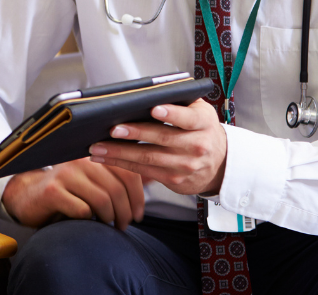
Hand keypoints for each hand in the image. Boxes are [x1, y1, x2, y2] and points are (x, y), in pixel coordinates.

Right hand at [2, 158, 144, 229]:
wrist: (28, 197)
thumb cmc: (67, 192)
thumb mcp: (93, 181)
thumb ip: (117, 178)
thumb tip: (154, 178)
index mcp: (95, 155)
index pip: (127, 172)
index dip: (138, 197)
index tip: (139, 214)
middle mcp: (81, 161)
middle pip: (116, 189)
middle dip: (125, 212)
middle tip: (125, 226)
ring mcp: (65, 174)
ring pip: (102, 200)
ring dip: (110, 218)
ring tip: (111, 226)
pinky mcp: (53, 191)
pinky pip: (82, 210)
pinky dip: (90, 221)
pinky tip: (89, 224)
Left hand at [89, 100, 227, 195]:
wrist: (219, 164)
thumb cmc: (201, 130)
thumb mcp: (200, 112)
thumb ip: (180, 101)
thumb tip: (149, 92)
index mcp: (203, 122)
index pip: (188, 117)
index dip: (171, 113)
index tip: (154, 108)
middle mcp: (197, 145)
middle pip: (162, 138)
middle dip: (135, 133)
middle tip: (113, 128)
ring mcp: (185, 165)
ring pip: (148, 157)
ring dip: (119, 152)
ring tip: (98, 146)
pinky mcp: (173, 179)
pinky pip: (143, 170)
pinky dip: (121, 163)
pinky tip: (105, 157)